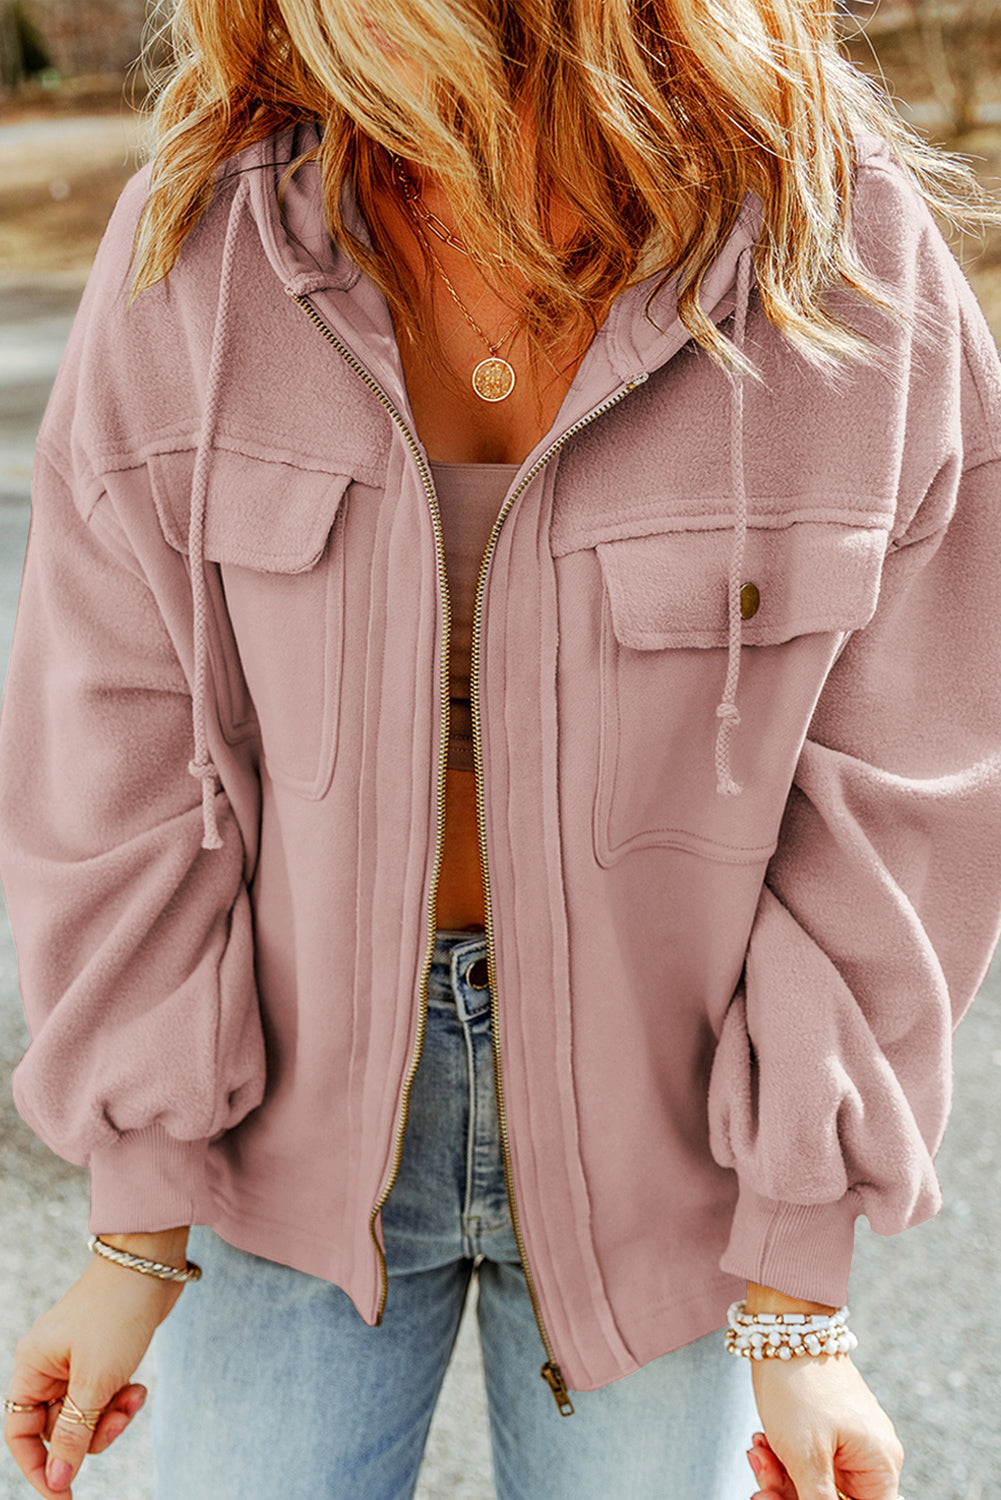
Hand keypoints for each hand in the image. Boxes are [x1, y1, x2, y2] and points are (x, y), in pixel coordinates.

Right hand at [4, 1234, 189, 1496]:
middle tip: (119, 1419)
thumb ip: (73, 1433)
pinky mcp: (103, 1357)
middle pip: (58, 1429)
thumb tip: (57, 1480)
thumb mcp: (95, 1381)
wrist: (151, 1265)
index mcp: (32, 1367)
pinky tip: (139, 1388)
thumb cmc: (116, 1314)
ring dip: (111, 1417)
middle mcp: (48, 1366)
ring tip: (134, 1397)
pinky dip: (121, 1400)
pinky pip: (105, 1398)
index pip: (20, 1433)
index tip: (64, 1498)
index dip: (38, 1468)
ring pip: (86, 1416)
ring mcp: (76, 1362)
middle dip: (90, 1433)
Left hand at [746, 1355, 904, 1499]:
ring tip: (757, 1454)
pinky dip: (781, 1459)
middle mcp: (871, 1456)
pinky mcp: (824, 1428)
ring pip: (815, 1484)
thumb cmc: (800, 1387)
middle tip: (760, 1491)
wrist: (782, 1327)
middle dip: (792, 1497)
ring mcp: (848, 1440)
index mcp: (881, 1465)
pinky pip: (805, 1460)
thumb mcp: (806, 1457)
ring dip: (780, 1478)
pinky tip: (759, 1444)